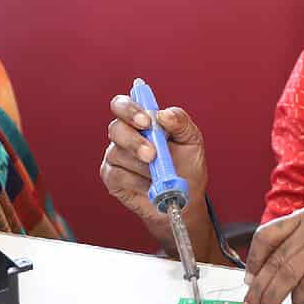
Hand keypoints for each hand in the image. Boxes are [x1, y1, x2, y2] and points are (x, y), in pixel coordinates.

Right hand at [99, 95, 209, 254]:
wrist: (185, 199)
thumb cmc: (187, 165)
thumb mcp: (192, 141)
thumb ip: (180, 122)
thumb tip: (163, 114)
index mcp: (142, 120)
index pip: (123, 105)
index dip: (129, 109)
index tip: (146, 122)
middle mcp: (125, 135)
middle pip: (116, 128)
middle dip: (134, 141)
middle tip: (152, 155)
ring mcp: (116, 156)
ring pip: (117, 154)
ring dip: (142, 166)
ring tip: (160, 174)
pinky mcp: (112, 177)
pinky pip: (117, 175)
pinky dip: (137, 181)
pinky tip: (150, 185)